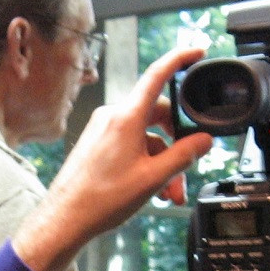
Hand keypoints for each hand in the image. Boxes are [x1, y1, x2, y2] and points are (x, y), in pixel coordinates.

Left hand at [13, 47, 214, 270]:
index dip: (180, 59)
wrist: (65, 218)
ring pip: (145, 137)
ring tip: (168, 192)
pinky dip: (145, 163)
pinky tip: (151, 189)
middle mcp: (113, 117)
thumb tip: (203, 140)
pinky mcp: (97, 143)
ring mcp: (103, 130)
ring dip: (162, 162)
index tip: (196, 52)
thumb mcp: (153, 178)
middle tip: (187, 169)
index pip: (157, 75)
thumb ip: (183, 155)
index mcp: (127, 117)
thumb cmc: (101, 199)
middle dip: (177, 143)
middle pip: (157, 116)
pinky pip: (130, 145)